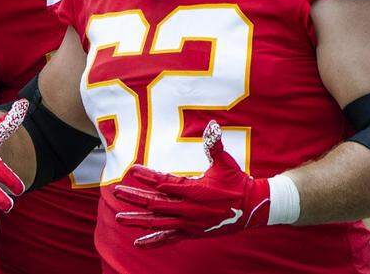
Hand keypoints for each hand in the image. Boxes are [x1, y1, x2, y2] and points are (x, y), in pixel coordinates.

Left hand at [113, 121, 270, 247]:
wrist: (252, 209)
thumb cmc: (237, 182)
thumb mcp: (226, 162)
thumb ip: (215, 145)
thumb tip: (212, 126)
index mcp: (195, 191)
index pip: (165, 183)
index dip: (148, 176)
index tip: (132, 170)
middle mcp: (189, 209)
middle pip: (155, 204)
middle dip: (135, 197)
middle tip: (117, 191)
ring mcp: (189, 223)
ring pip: (158, 223)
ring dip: (137, 220)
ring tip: (119, 217)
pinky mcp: (191, 232)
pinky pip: (169, 238)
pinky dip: (154, 242)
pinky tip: (139, 244)